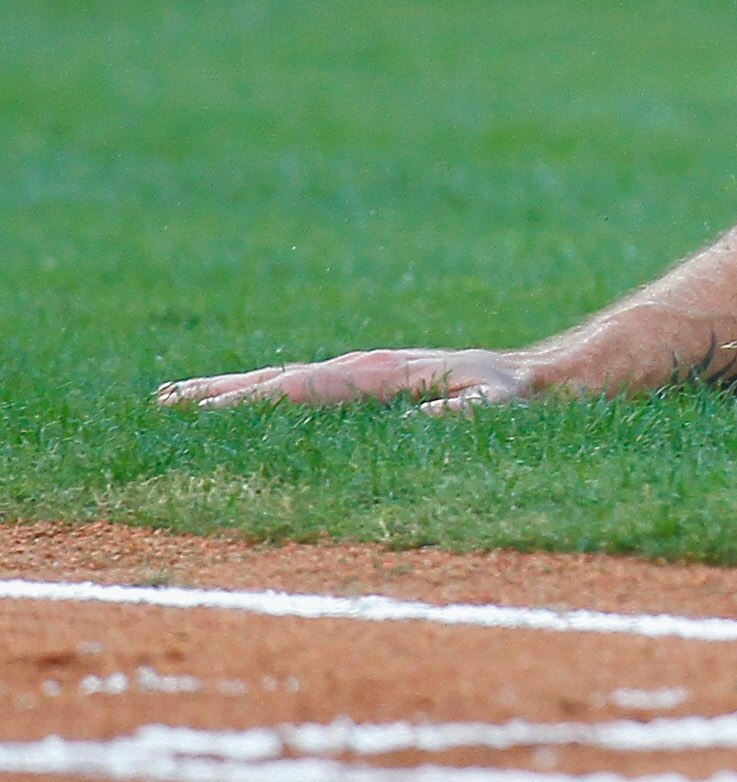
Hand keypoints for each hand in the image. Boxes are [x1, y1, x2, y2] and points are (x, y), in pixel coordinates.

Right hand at [157, 348, 544, 416]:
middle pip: (277, 378)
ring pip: (281, 378)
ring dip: (227, 389)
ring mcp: (360, 370)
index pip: (304, 387)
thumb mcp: (497, 405)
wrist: (530, 374)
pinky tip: (233, 403)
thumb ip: (465, 410)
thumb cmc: (513, 395)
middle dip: (219, 392)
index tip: (207, 413)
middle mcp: (363, 366)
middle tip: (161, 404)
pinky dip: (261, 391)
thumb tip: (427, 414)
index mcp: (381, 373)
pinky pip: (301, 385)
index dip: (255, 401)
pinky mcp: (364, 379)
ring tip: (172, 398)